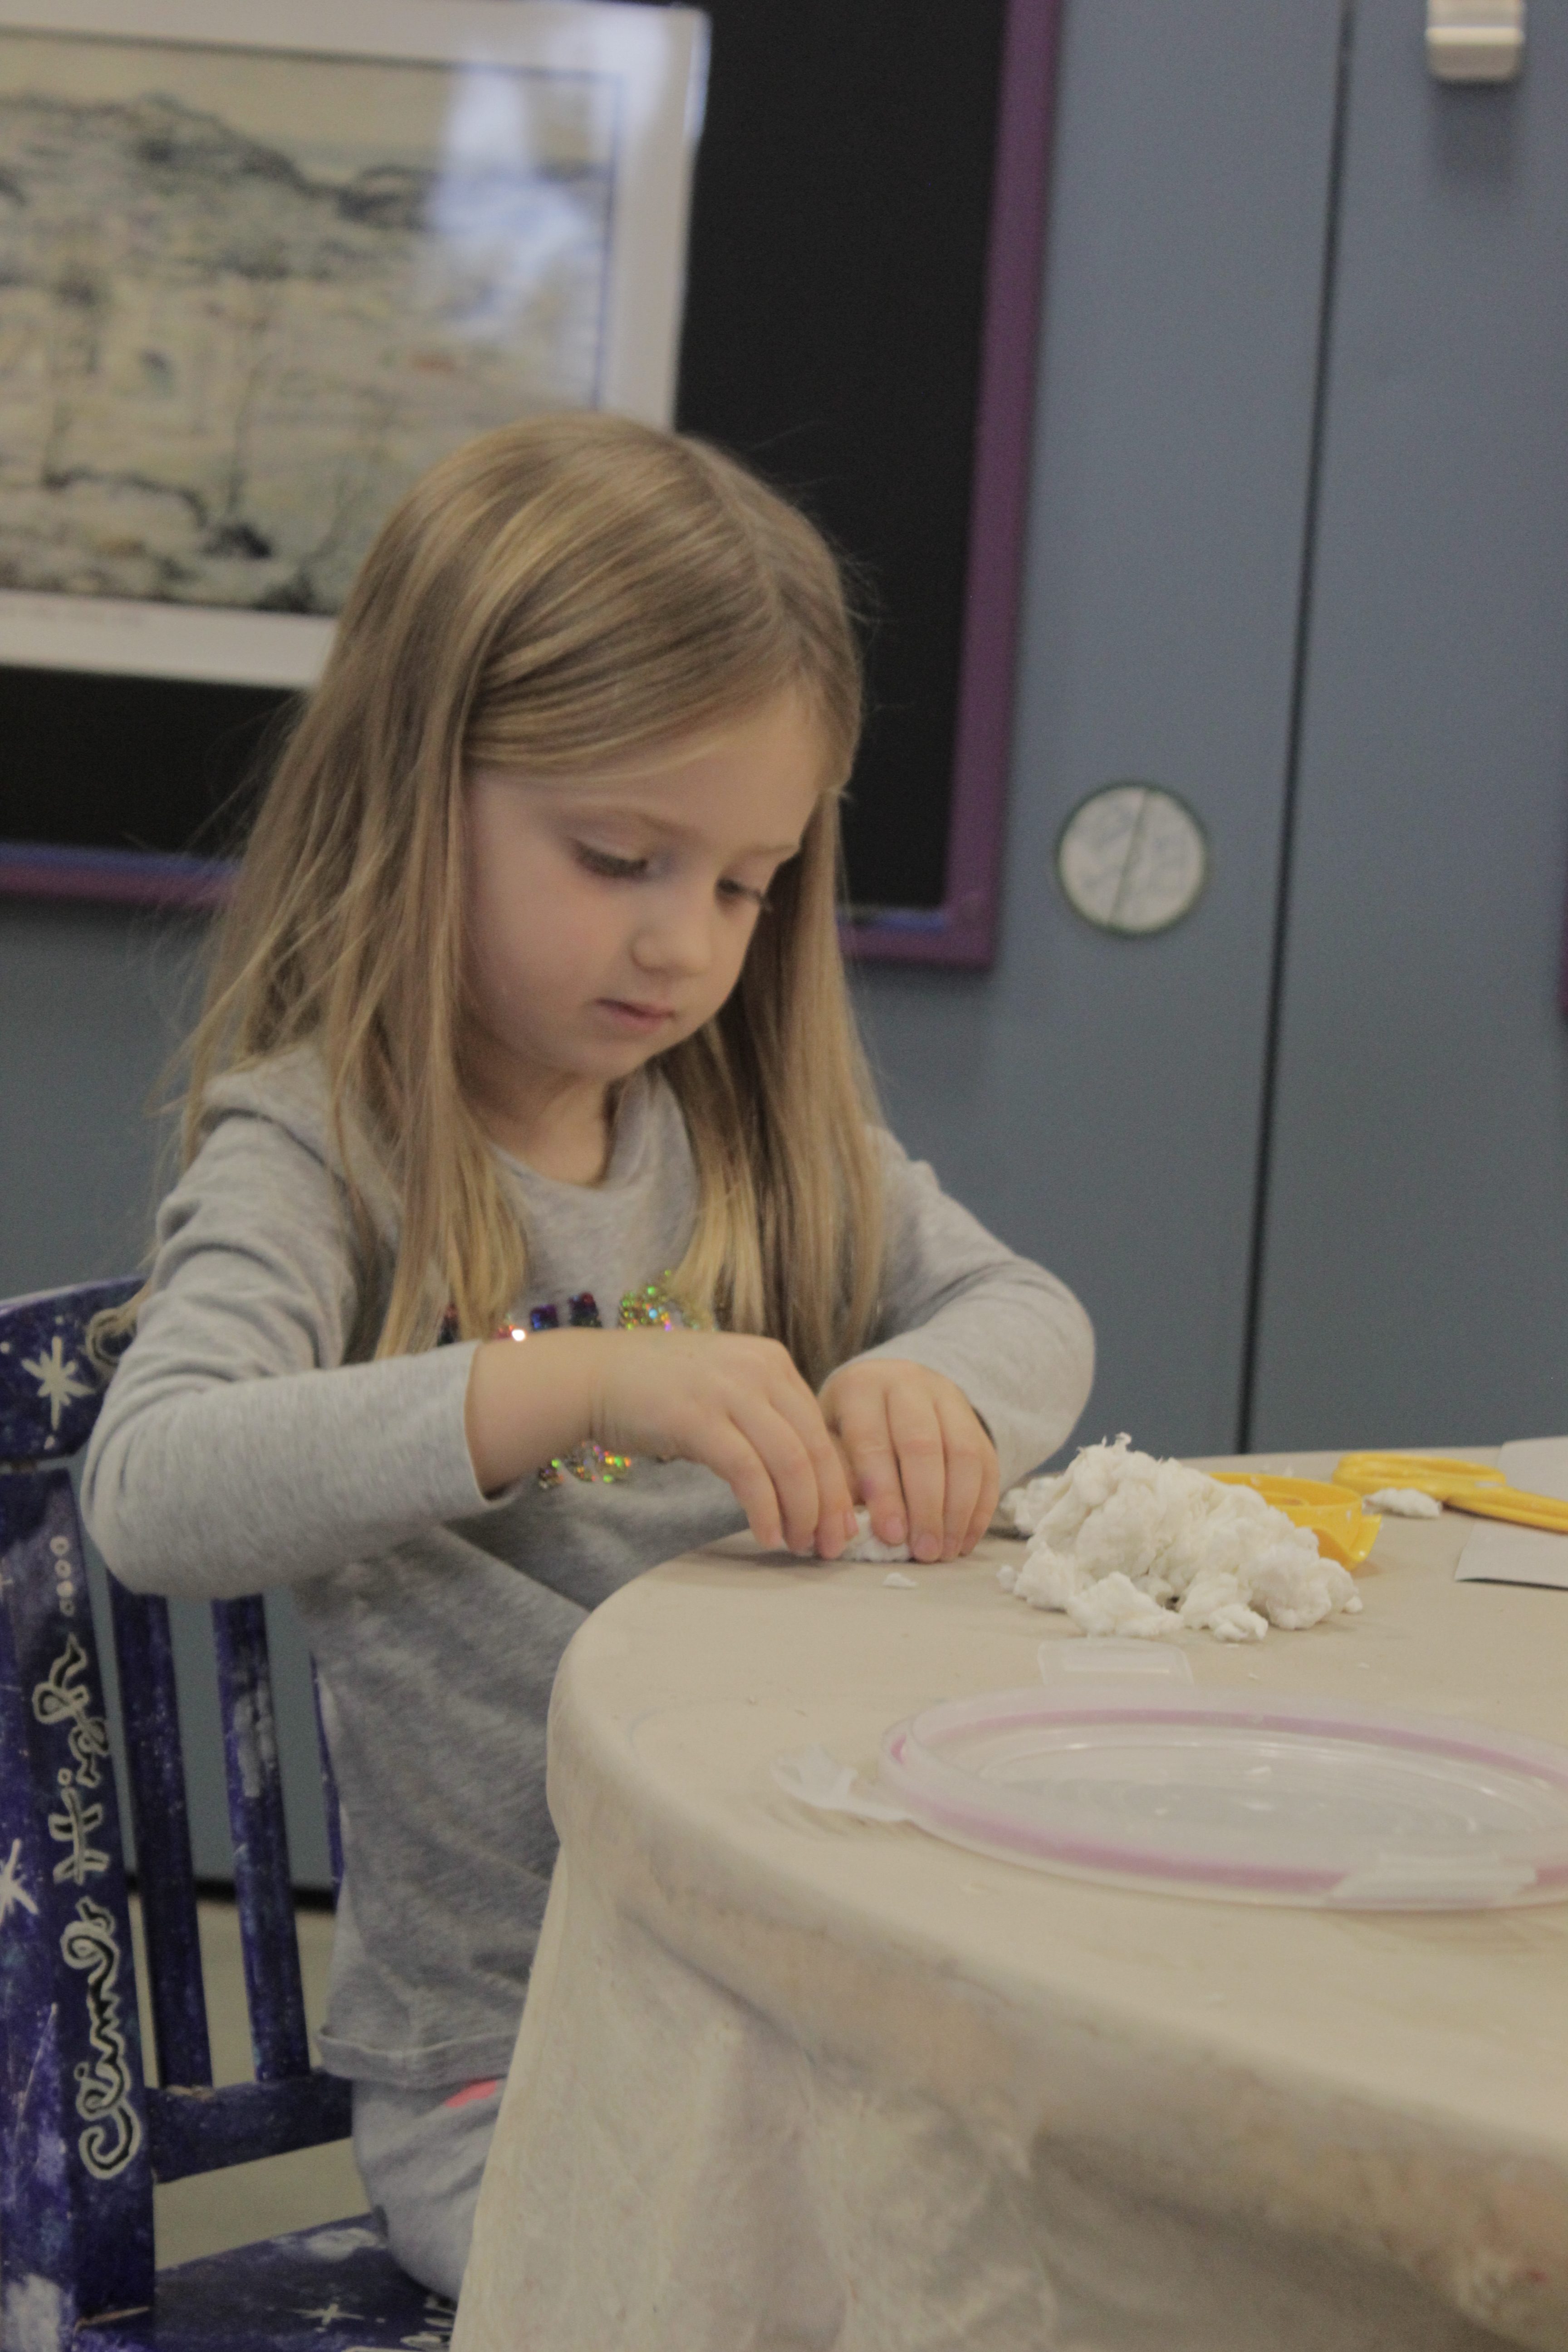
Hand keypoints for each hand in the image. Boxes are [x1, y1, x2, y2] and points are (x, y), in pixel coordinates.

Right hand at [590, 1330, 856, 1557]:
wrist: (593, 1375)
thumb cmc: (658, 1390)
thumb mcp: (726, 1388)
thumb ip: (764, 1419)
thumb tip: (806, 1479)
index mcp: (773, 1362)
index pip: (822, 1429)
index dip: (838, 1483)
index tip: (842, 1524)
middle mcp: (759, 1370)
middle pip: (815, 1448)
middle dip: (829, 1505)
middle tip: (829, 1547)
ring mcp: (728, 1391)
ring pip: (790, 1462)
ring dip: (802, 1513)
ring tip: (799, 1545)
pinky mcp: (698, 1418)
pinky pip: (748, 1473)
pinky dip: (765, 1510)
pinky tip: (767, 1534)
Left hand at [818, 1360, 998, 1561]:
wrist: (883, 1391)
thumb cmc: (846, 1429)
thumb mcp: (829, 1446)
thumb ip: (839, 1483)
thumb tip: (849, 1531)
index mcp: (861, 1387)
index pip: (873, 1441)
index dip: (885, 1492)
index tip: (891, 1536)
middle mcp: (907, 1383)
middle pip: (923, 1445)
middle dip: (926, 1506)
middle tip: (925, 1552)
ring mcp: (947, 1397)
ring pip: (963, 1453)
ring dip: (958, 1511)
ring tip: (945, 1552)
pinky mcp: (974, 1419)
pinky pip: (987, 1462)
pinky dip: (980, 1507)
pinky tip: (964, 1540)